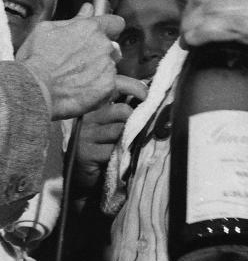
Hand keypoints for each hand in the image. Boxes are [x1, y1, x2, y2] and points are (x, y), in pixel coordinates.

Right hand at [16, 3, 139, 119]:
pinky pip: (111, 84)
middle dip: (100, 51)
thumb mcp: (46, 30)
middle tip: (79, 61)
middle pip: (112, 47)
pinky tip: (82, 88)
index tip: (106, 33)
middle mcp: (104, 46)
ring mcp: (108, 66)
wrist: (34, 90)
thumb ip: (74, 19)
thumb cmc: (35, 60)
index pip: (116, 23)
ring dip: (99, 69)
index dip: (110, 28)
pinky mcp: (109, 85)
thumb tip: (88, 9)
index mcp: (90, 29)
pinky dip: (99, 87)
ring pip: (110, 66)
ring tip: (76, 77)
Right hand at [73, 78, 147, 193]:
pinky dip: (120, 154)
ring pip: (120, 130)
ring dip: (127, 139)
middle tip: (132, 132)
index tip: (147, 95)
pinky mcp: (85, 153)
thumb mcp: (113, 123)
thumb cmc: (103, 145)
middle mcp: (87, 117)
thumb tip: (152, 96)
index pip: (115, 85)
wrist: (84, 175)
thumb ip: (126, 108)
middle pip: (122, 111)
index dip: (134, 86)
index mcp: (94, 106)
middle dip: (134, 121)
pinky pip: (113, 149)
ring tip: (122, 145)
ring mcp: (85, 135)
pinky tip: (114, 157)